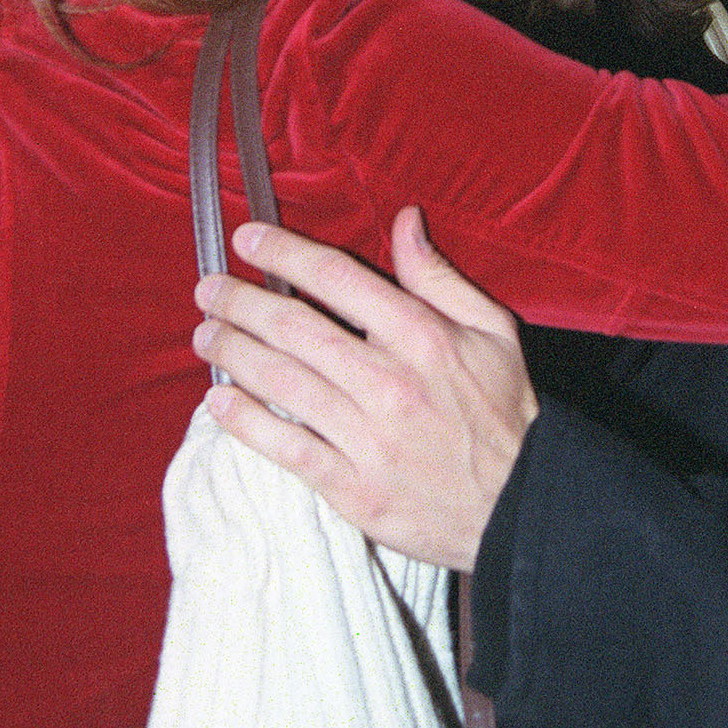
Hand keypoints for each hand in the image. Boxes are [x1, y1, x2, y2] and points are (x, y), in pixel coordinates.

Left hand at [192, 206, 536, 570]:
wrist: (522, 507)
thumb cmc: (504, 413)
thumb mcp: (492, 330)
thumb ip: (440, 276)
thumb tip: (405, 220)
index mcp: (422, 337)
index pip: (336, 278)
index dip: (283, 252)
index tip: (247, 239)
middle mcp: (389, 383)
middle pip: (294, 328)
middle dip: (240, 302)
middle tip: (208, 290)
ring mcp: (368, 439)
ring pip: (281, 384)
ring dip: (234, 354)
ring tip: (205, 336)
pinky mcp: (353, 490)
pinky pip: (286, 449)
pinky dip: (245, 423)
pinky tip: (218, 402)